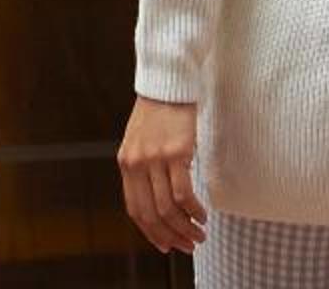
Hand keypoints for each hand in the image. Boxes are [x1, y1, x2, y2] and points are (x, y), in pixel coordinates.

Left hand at [118, 95, 205, 253]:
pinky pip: (183, 192)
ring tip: (199, 234)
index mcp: (126, 163)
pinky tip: (202, 214)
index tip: (166, 246)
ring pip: (167, 207)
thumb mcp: (140, 142)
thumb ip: (144, 170)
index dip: (151, 233)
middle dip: (170, 236)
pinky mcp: (176, 152)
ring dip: (185, 227)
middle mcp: (137, 164)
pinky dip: (193, 209)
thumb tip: (158, 203)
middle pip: (151, 214)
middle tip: (188, 246)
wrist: (167, 83)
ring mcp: (155, 159)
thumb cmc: (157, 113)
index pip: (135, 210)